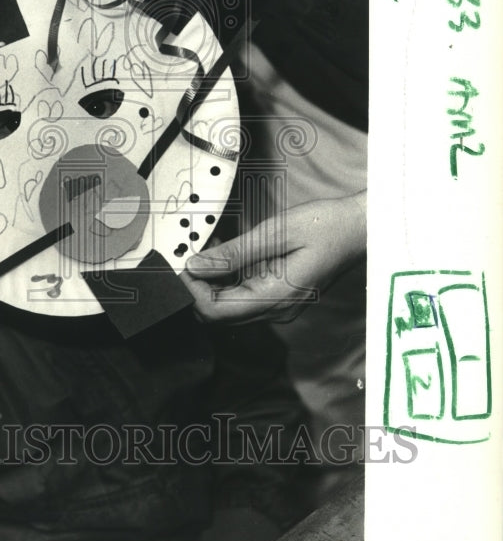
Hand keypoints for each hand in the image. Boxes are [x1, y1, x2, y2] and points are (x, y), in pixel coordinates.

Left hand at [182, 192, 365, 324]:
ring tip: (208, 248)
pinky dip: (226, 279)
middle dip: (196, 288)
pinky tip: (226, 252)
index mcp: (275, 298)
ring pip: (228, 307)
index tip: (180, 264)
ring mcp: (279, 306)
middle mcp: (276, 310)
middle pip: (218, 314)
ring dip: (210, 283)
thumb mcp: (277, 232)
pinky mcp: (280, 297)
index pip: (214, 311)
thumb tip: (194, 265)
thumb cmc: (326, 225)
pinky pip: (243, 297)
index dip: (190, 291)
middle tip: (189, 254)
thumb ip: (234, 253)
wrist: (361, 228)